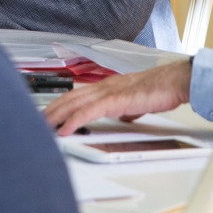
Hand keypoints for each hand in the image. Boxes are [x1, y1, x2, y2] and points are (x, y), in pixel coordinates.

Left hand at [44, 60, 191, 135]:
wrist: (175, 81)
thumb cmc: (161, 89)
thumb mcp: (138, 102)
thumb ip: (127, 108)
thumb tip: (124, 115)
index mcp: (108, 86)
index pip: (77, 94)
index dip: (60, 104)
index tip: (49, 114)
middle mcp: (104, 86)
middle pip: (69, 97)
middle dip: (51, 110)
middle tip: (37, 122)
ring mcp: (108, 92)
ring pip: (74, 103)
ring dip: (56, 116)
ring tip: (43, 127)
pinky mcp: (115, 100)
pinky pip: (88, 112)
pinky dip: (74, 121)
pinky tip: (65, 130)